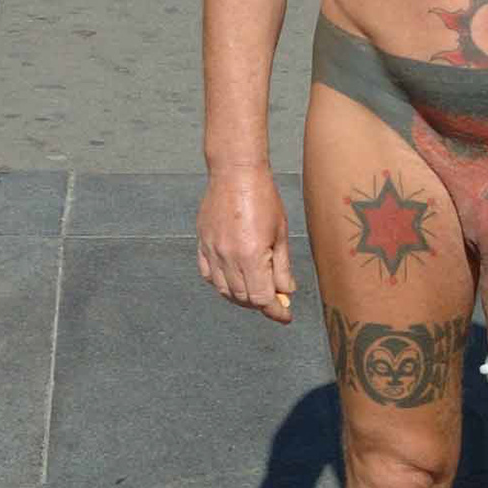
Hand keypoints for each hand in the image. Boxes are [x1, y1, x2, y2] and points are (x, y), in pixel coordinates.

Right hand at [197, 168, 296, 323]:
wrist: (235, 172)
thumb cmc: (263, 198)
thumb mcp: (280, 233)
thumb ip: (282, 267)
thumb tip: (286, 292)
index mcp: (251, 255)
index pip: (261, 298)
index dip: (275, 310)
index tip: (285, 316)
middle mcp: (228, 257)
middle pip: (243, 297)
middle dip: (261, 304)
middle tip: (276, 301)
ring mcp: (211, 251)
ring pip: (224, 289)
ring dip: (241, 297)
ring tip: (257, 291)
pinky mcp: (202, 243)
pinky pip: (208, 274)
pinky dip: (221, 283)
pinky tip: (234, 279)